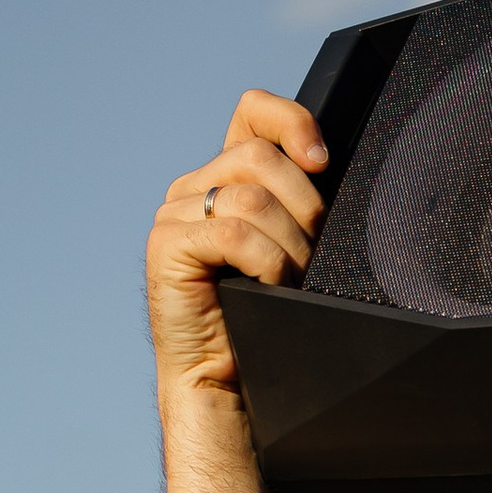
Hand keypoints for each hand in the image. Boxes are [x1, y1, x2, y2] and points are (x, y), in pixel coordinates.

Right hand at [147, 90, 328, 399]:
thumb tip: (325, 164)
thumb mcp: (294, 247)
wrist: (226, 380)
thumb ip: (299, 202)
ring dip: (289, 246)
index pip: (252, 112)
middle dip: (304, 207)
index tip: (322, 161)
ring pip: (250, 198)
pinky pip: (233, 234)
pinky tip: (270, 287)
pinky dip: (266, 262)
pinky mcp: (166, 246)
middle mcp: (194, 188)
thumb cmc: (266, 319)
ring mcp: (174, 215)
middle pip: (260, 158)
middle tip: (313, 257)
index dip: (291, 122)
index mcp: (225, 176)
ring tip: (291, 282)